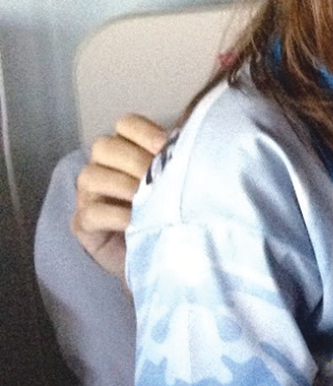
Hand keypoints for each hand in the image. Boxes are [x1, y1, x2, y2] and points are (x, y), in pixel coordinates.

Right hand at [71, 114, 165, 280]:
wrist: (164, 261)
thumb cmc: (172, 217)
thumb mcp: (180, 185)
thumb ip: (180, 162)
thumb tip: (197, 143)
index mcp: (126, 151)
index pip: (126, 124)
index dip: (145, 132)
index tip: (167, 147)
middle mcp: (102, 168)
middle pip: (104, 146)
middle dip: (135, 161)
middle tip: (160, 181)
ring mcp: (88, 196)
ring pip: (90, 175)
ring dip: (124, 186)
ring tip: (149, 201)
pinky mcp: (83, 224)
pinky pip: (91, 211)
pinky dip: (115, 215)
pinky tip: (136, 222)